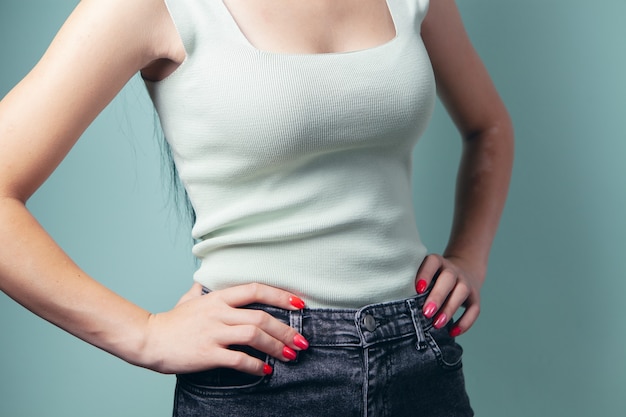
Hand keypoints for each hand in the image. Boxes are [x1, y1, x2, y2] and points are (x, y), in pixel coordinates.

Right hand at [138, 283, 308, 374]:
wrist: (148, 339)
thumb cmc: (171, 321)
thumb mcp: (188, 299)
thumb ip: (200, 291)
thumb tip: (201, 283)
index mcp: (218, 297)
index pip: (256, 289)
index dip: (280, 295)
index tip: (299, 304)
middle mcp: (219, 312)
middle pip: (261, 316)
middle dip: (286, 330)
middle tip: (301, 341)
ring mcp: (214, 332)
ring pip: (254, 336)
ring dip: (277, 347)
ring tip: (290, 356)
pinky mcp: (208, 353)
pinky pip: (239, 359)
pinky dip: (256, 366)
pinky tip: (265, 370)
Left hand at [414, 254, 483, 336]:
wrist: (463, 271)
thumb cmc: (433, 278)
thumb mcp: (424, 274)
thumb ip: (414, 284)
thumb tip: (401, 305)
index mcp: (437, 262)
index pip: (433, 263)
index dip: (425, 274)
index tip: (417, 289)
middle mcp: (453, 270)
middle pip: (448, 279)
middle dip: (437, 296)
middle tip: (426, 313)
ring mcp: (466, 282)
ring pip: (462, 292)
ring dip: (449, 309)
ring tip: (437, 324)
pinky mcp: (475, 297)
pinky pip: (474, 309)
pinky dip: (465, 322)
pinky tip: (453, 332)